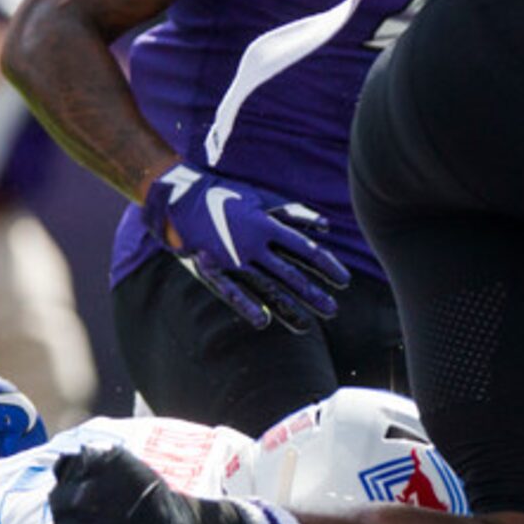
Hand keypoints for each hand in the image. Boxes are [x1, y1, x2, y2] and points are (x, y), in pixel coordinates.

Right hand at [141, 163, 348, 333]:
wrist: (179, 196)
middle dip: (312, 293)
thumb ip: (294, 212)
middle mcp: (252, 244)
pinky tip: (263, 323)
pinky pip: (231, 291)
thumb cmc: (225, 196)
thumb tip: (325, 226)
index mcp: (267, 225)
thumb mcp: (261, 199)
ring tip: (306, 327)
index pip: (305, 249)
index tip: (344, 281)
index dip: (326, 266)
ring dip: (287, 308)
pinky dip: (247, 306)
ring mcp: (232, 259)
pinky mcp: (211, 269)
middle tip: (332, 310)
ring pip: (265, 287)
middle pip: (289, 274)